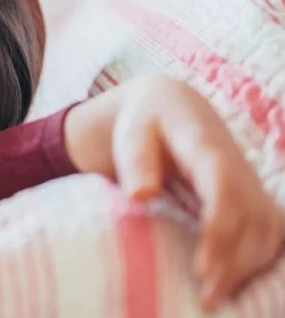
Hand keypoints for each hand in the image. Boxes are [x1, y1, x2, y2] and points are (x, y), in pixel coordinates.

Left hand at [111, 77, 283, 309]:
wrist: (174, 105)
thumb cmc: (146, 122)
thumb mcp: (132, 133)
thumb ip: (136, 160)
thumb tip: (140, 194)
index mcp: (207, 146)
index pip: (225, 190)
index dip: (220, 231)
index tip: (202, 269)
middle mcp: (239, 167)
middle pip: (252, 218)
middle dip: (234, 262)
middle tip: (207, 300)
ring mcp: (252, 183)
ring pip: (268, 230)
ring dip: (249, 267)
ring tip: (216, 299)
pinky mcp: (255, 197)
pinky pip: (273, 233)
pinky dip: (261, 260)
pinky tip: (236, 284)